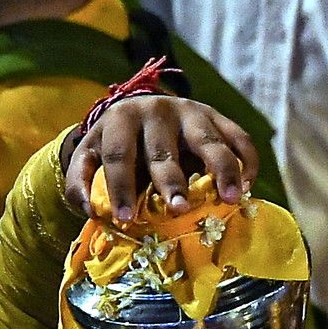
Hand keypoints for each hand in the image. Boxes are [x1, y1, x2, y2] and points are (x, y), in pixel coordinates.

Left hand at [66, 91, 254, 225]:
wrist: (142, 112)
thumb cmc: (118, 146)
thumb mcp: (90, 157)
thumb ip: (81, 183)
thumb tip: (92, 211)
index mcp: (120, 119)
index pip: (119, 155)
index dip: (120, 187)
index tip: (125, 219)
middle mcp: (156, 110)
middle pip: (163, 149)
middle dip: (171, 181)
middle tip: (178, 210)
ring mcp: (191, 111)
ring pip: (209, 141)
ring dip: (221, 170)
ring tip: (230, 199)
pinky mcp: (217, 117)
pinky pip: (239, 138)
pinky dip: (245, 162)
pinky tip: (245, 187)